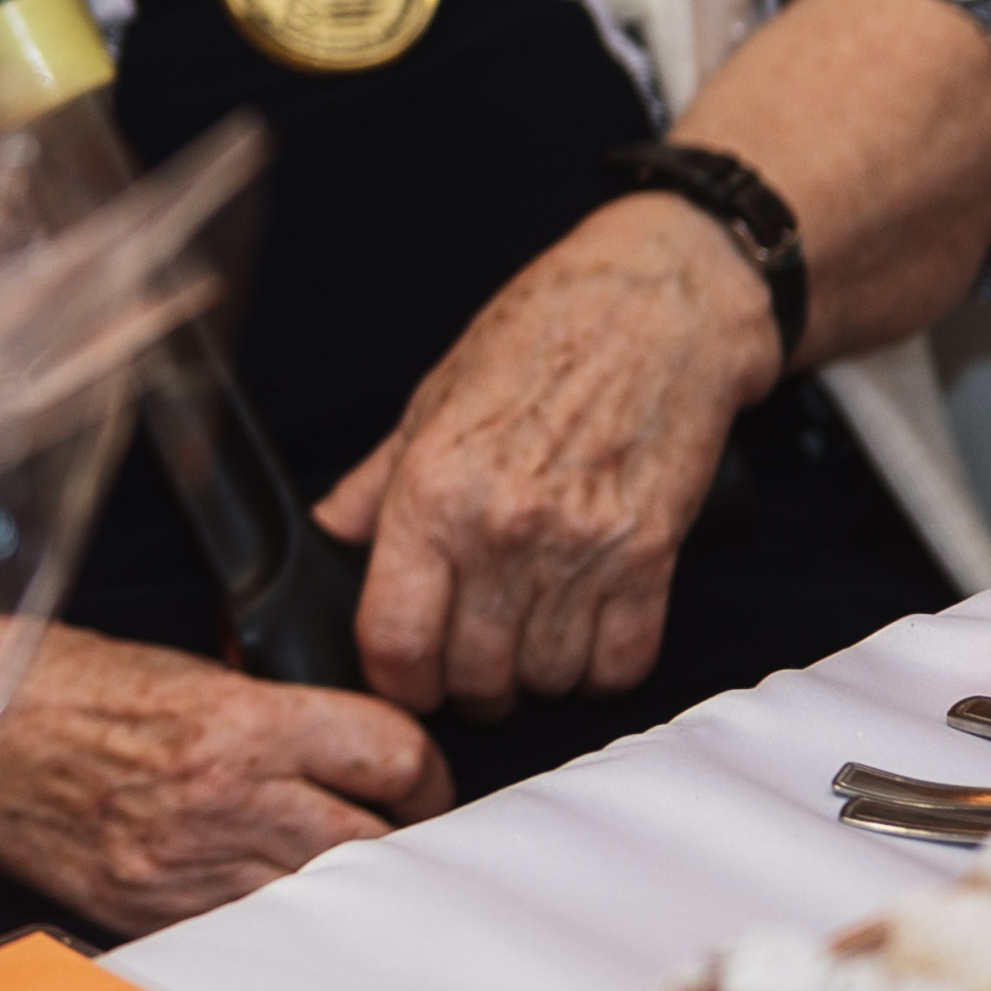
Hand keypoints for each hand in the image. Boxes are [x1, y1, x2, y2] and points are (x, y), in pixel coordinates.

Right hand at [0, 623, 449, 933]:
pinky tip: (275, 905)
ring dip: (341, 891)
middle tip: (405, 838)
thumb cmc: (60, 683)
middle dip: (399, 841)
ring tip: (348, 878)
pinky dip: (269, 921)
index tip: (420, 781)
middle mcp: (221, 800)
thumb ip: (268, 712)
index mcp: (238, 722)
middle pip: (369, 844)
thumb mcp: (184, 669)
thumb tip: (339, 749)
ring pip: (314, 900)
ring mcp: (183, 866)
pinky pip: (241, 930)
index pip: (388, 753)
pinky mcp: (147, 909)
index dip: (424, 771)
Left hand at [320, 195, 771, 716]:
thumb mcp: (433, 398)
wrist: (661, 304)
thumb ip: (376, 483)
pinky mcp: (651, 557)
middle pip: (471, 676)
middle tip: (469, 659)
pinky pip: (618, 665)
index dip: (394, 678)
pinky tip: (585, 634)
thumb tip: (328, 532)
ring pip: (544, 680)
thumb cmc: (542, 336)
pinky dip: (598, 668)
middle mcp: (502, 528)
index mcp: (433, 490)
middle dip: (465, 686)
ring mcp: (581, 548)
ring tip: (528, 636)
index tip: (404, 674)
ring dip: (533, 677)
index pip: (394, 640)